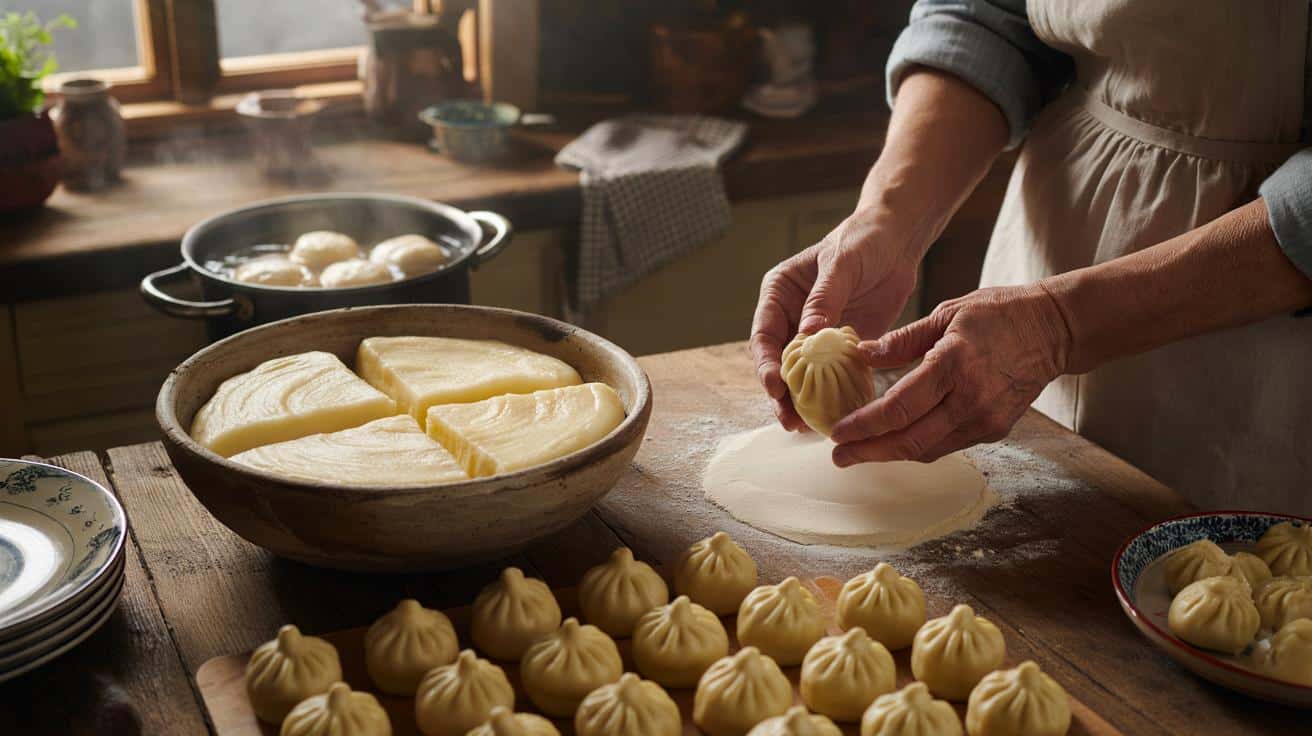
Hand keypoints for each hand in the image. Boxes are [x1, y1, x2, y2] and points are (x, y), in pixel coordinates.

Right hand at [750, 207, 921, 429]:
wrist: (897, 240)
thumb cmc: (863, 240)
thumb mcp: (840, 265)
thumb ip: (823, 299)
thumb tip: (806, 335)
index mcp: (779, 294)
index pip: (764, 334)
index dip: (766, 364)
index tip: (776, 386)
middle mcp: (791, 318)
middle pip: (779, 362)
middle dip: (781, 393)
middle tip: (789, 420)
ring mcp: (815, 336)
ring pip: (803, 375)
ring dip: (803, 401)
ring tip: (806, 428)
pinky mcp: (841, 346)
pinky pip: (832, 375)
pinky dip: (832, 395)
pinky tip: (836, 415)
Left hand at [829, 283, 1072, 464]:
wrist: (1054, 329)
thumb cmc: (998, 314)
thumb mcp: (945, 313)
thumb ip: (901, 341)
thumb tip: (861, 354)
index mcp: (952, 365)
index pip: (897, 409)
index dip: (863, 426)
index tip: (836, 432)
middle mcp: (969, 400)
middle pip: (909, 441)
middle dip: (868, 452)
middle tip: (839, 456)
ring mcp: (985, 419)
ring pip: (927, 450)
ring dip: (891, 454)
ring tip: (860, 451)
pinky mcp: (995, 429)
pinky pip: (947, 444)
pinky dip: (918, 445)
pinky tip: (896, 440)